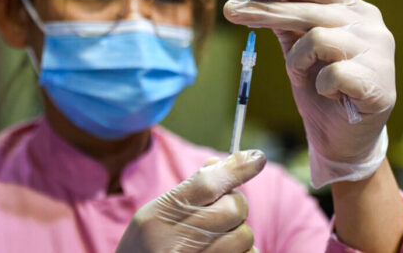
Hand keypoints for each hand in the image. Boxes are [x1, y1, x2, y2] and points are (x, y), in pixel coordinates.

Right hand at [116, 150, 265, 252]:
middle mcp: (171, 244)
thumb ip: (188, 191)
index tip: (257, 158)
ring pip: (244, 236)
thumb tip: (219, 162)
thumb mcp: (155, 216)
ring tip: (217, 239)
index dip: (236, 168)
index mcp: (156, 218)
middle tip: (221, 214)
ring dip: (239, 234)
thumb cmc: (145, 249)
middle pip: (233, 209)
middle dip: (235, 206)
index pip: (206, 184)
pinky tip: (222, 252)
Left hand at [224, 0, 394, 187]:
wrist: (345, 141)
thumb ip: (287, 26)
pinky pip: (332, 74)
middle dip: (266, 10)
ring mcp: (380, 53)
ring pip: (319, 38)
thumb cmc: (324, 92)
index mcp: (356, 11)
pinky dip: (321, 86)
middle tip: (230, 11)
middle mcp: (371, 25)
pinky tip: (330, 95)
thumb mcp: (299, 54)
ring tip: (303, 76)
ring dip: (298, 60)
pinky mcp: (379, 83)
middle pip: (310, 9)